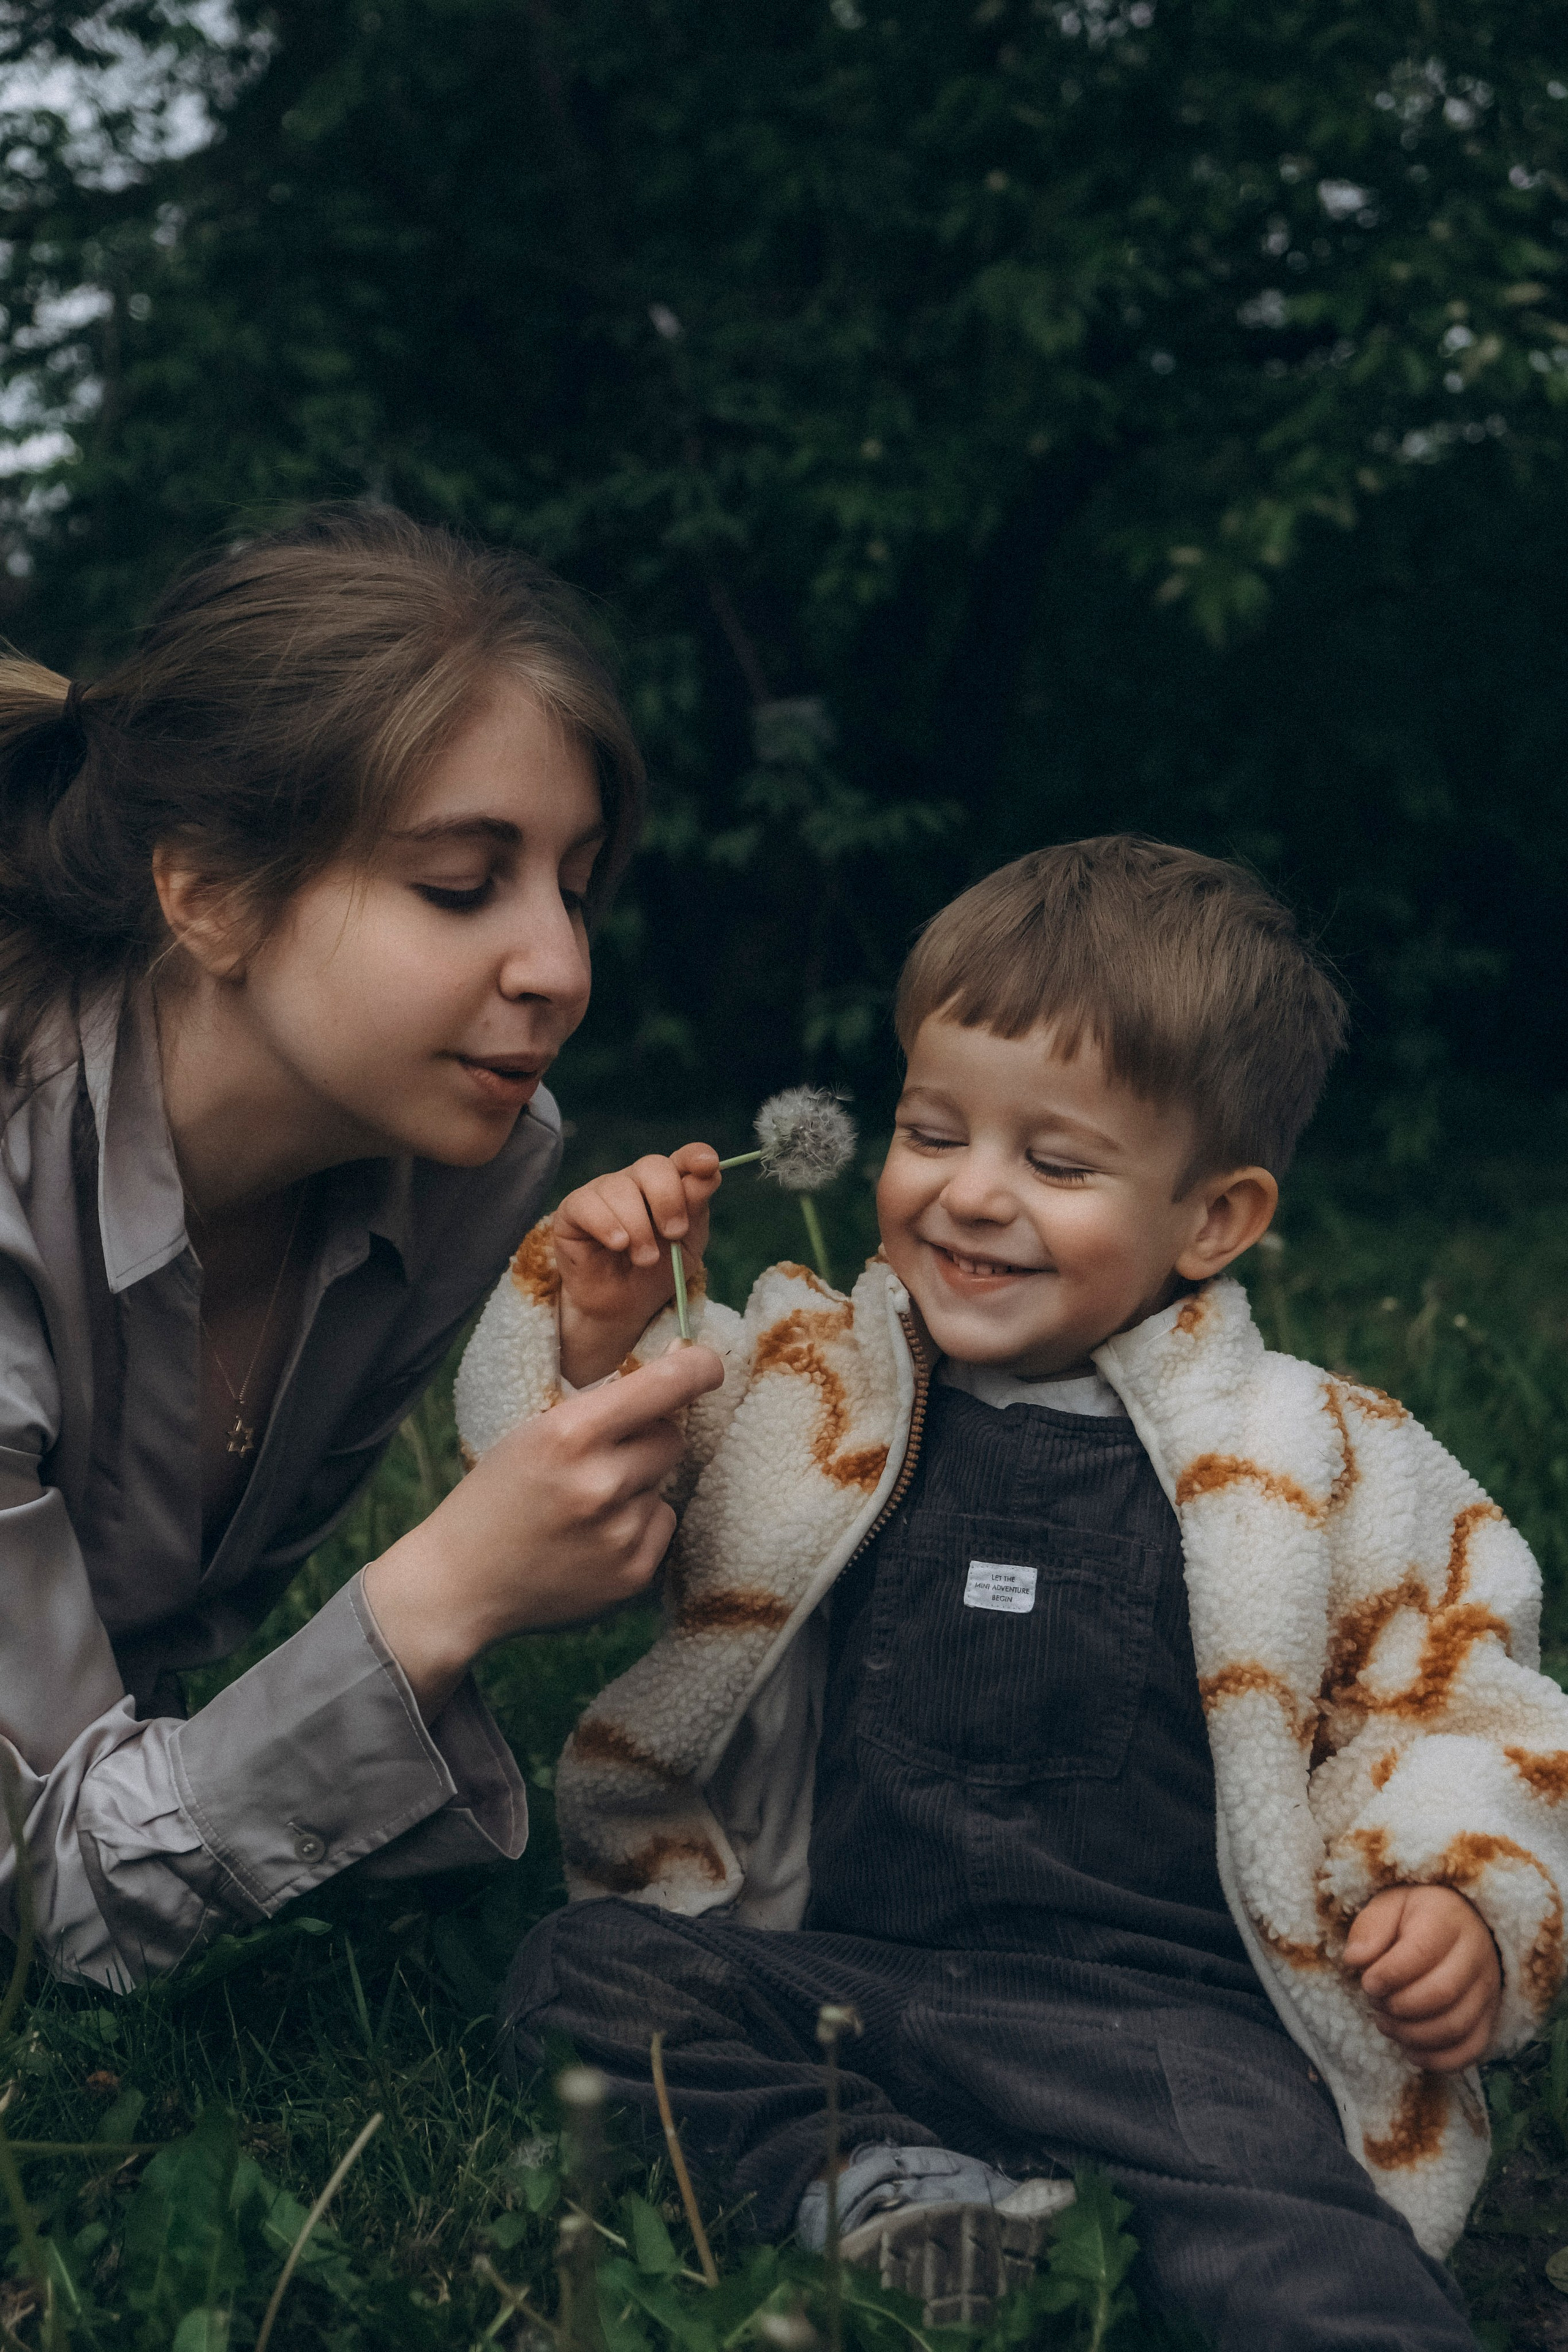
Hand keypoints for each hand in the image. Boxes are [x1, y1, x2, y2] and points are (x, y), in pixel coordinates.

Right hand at [363, 1340, 724, 1717]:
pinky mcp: (633, 1573)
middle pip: (670, 1438)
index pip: (663, 1385)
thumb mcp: (533, 1433)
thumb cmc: (496, 1497)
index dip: (696, 1369)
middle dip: (647, 1440)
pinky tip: (592, 1539)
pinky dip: (637, 1526)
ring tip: (584, 1509)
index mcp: (569, 1434)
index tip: (707, 1365)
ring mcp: (620, 1533)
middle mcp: (601, 1482)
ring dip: (636, 1487)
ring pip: (663, 1484)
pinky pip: (662, 1523)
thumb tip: (677, 1373)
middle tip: (602, 1459)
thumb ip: (600, 1408)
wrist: (460, 1584)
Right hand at [555, 1142, 722, 1385]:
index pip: (683, 1159)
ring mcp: (602, 1192)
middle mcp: (634, 1181)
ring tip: (645, 1258)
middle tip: (673, 1233)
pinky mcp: (573, 1210)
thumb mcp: (687, 1244)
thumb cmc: (657, 1273)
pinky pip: (587, 1204)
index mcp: (668, 1185)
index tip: (707, 1164)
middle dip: (668, 1200)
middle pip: (652, 1166)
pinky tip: (617, 1244)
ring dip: (638, 1227)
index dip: (695, 1157)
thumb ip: (696, 1207)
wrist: (623, 1307)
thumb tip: (709, 1172)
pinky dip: (607, 1225)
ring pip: (620, 1188)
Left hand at [1344, 1884, 1502, 2070]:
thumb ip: (1370, 1928)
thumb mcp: (1388, 1905)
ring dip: (1412, 2034)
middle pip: (1442, 1993)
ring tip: (1385, 2022)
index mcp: (1448, 1919)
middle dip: (1399, 2005)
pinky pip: (1471, 2049)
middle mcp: (1476, 1955)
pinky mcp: (1489, 2017)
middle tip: (1375, 2001)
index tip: (1367, 1983)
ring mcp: (1487, 1989)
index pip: (1422, 1951)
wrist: (1459, 1924)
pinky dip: (1438, 2059)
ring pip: (1455, 2026)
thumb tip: (1356, 1960)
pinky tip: (1410, 2049)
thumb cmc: (1414, 1917)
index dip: (1390, 1974)